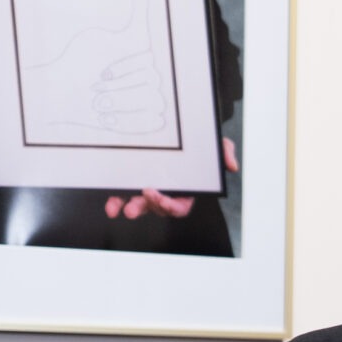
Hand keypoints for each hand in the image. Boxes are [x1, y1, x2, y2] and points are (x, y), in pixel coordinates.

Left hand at [104, 138, 237, 221]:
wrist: (180, 132)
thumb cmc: (198, 145)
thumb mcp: (214, 146)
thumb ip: (225, 153)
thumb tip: (232, 166)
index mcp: (185, 191)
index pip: (179, 207)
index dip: (170, 206)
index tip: (162, 198)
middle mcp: (165, 192)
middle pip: (156, 207)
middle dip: (146, 207)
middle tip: (137, 203)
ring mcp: (147, 189)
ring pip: (138, 205)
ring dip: (128, 208)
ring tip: (117, 209)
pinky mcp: (132, 181)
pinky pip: (122, 195)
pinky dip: (115, 202)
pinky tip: (110, 206)